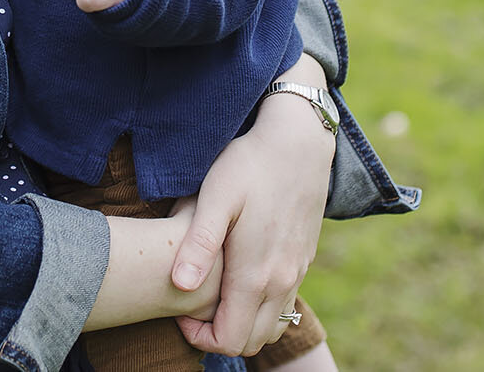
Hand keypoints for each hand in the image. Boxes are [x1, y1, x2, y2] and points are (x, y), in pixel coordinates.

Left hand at [170, 65, 333, 355]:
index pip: (229, 340)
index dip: (199, 338)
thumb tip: (180, 286)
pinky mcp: (303, 260)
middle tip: (193, 306)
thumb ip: (198, 244)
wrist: (298, 140)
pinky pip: (284, 306)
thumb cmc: (249, 164)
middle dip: (218, 335)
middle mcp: (281, 282)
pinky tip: (240, 277)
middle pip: (250, 341)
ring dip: (243, 324)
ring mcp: (296, 273)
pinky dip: (261, 308)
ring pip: (271, 327)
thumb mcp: (215, 197)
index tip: (180, 311)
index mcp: (256, 275)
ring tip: (215, 293)